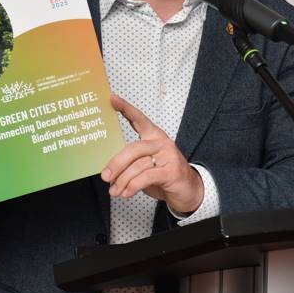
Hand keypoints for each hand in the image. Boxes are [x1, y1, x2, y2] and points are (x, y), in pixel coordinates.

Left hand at [102, 94, 203, 213]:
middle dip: (116, 163)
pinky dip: (133, 186)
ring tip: (115, 191)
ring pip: (138, 166)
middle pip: (134, 148)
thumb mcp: (146, 165)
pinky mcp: (171, 172)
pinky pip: (146, 177)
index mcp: (154, 136)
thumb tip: (108, 172)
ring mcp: (168, 156)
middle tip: (105, 176)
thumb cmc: (163, 175)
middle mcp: (161, 143)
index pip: (138, 118)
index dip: (125, 108)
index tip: (112, 99)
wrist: (188, 190)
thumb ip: (131, 163)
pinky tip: (127, 193)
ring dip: (123, 181)